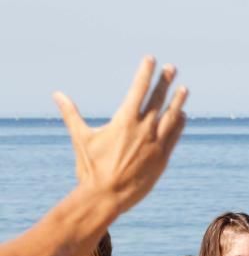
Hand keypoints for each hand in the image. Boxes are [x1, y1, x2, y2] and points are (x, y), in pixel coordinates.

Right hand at [55, 56, 186, 212]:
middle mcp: (144, 129)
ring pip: (172, 117)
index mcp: (125, 121)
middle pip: (158, 100)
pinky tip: (182, 116)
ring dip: (178, 102)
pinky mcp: (163, 158)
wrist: (107, 196)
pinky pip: (174, 137)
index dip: (145, 72)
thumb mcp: (81, 138)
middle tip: (172, 68)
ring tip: (183, 88)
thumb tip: (57, 94)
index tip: (151, 59)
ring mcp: (156, 144)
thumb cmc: (91, 168)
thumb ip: (71, 114)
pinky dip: (179, 125)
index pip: (138, 89)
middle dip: (164, 82)